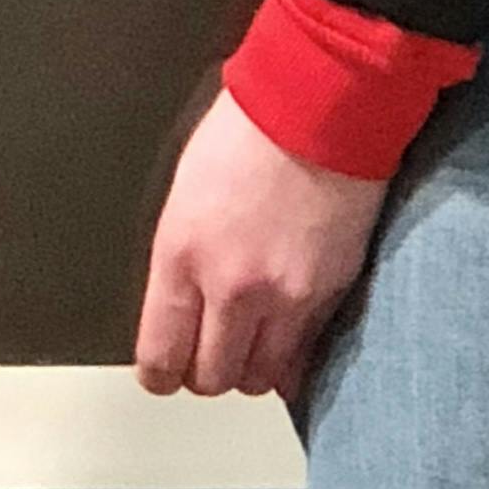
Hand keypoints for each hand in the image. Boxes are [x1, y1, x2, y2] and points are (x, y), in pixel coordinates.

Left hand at [134, 87, 385, 404]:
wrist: (320, 108)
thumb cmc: (249, 132)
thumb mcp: (185, 192)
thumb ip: (182, 257)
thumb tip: (182, 303)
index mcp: (181, 254)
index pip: (161, 352)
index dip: (159, 373)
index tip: (162, 373)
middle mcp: (229, 287)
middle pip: (210, 377)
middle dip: (204, 372)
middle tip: (207, 355)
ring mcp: (284, 298)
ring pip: (258, 379)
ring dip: (250, 369)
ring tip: (249, 344)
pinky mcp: (329, 297)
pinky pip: (305, 359)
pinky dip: (292, 360)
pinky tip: (286, 337)